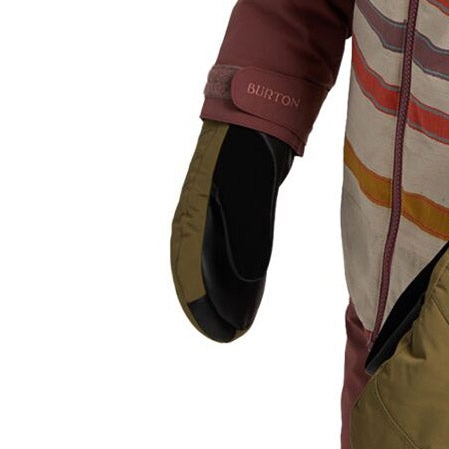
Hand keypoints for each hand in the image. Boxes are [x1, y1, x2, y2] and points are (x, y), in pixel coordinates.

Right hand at [170, 119, 293, 341]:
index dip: (204, 302)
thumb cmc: (249, 147)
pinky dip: (236, 271)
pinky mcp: (233, 206)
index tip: (220, 329)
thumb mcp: (250, 188)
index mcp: (194, 213)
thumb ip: (248, 231)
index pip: (192, 269)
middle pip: (198, 270)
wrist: (256, 113)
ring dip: (222, 292)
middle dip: (209, 304)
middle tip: (226, 335)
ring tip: (236, 323)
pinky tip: (248, 290)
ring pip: (213, 262)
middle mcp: (198, 216)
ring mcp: (214, 211)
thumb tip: (248, 277)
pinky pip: (228, 247)